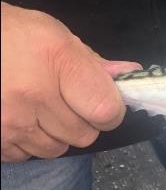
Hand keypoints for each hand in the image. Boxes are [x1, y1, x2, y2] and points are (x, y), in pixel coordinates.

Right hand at [1, 3, 139, 161]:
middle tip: (63, 101)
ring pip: (56, 149)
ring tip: (38, 108)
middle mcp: (34, 94)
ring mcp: (10, 121)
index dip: (111, 111)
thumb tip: (129, 75)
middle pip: (84, 135)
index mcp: (57, 60)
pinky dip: (27, 142)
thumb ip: (93, 62)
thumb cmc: (11, 34)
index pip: (105, 110)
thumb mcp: (55, 35)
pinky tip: (19, 117)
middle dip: (81, 121)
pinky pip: (26, 155)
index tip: (103, 103)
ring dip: (54, 134)